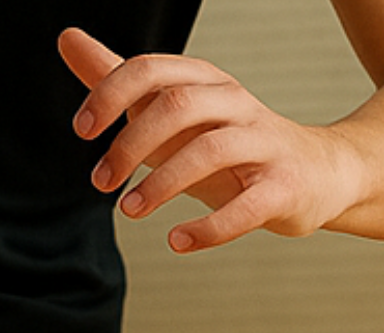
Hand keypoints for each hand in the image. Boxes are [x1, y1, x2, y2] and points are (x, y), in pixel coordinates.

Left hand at [57, 26, 368, 252]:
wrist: (316, 174)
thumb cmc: (231, 146)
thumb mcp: (174, 114)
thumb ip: (124, 85)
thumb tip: (67, 39)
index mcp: (206, 83)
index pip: (153, 70)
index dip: (112, 94)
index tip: (82, 130)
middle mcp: (235, 104)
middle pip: (178, 107)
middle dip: (130, 144)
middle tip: (99, 182)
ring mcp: (262, 145)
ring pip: (209, 151)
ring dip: (161, 184)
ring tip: (128, 210)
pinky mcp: (282, 188)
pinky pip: (245, 207)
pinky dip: (208, 229)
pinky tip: (176, 242)